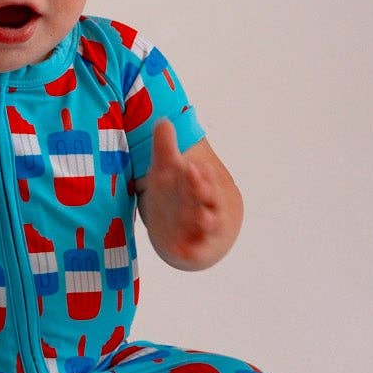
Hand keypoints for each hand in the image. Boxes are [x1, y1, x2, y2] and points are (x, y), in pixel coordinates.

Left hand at [134, 122, 240, 269]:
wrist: (188, 228)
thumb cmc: (178, 193)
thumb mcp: (166, 171)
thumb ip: (165, 148)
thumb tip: (163, 121)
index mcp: (201, 186)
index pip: (204, 179)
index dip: (200, 175)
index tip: (193, 167)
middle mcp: (207, 207)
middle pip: (209, 200)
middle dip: (202, 191)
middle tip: (194, 181)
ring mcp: (201, 229)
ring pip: (207, 224)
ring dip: (203, 220)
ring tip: (199, 217)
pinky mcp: (192, 249)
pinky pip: (194, 251)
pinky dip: (189, 251)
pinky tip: (179, 250)